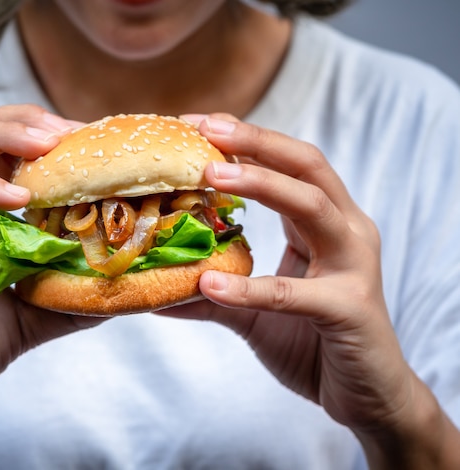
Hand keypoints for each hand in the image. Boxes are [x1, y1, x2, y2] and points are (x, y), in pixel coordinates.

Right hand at [0, 105, 101, 462]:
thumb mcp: (32, 319)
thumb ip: (69, 298)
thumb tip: (122, 288)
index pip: (9, 154)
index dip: (48, 139)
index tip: (91, 143)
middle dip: (29, 122)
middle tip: (71, 133)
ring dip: (5, 134)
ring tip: (47, 145)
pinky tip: (18, 198)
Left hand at [159, 114, 459, 467]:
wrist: (367, 396)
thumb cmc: (314, 342)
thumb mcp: (256, 310)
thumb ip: (213, 292)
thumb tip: (158, 284)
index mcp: (326, 223)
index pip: (288, 165)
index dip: (245, 141)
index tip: (196, 124)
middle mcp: (346, 232)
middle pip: (306, 166)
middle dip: (256, 142)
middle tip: (205, 127)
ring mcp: (354, 267)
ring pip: (313, 207)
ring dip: (262, 185)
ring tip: (211, 176)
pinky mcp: (351, 310)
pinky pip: (298, 294)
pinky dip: (253, 288)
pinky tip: (212, 286)